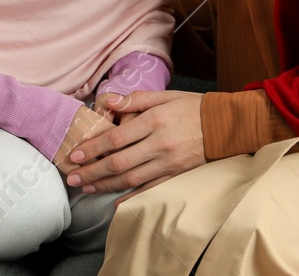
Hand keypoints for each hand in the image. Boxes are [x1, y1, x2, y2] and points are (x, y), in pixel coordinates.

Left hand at [63, 91, 204, 201]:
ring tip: (87, 188)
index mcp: (154, 121)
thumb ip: (134, 99)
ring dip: (105, 185)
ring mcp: (168, 163)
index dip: (93, 148)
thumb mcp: (165, 96)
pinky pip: (150, 189)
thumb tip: (106, 100)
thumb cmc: (192, 107)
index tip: (75, 155)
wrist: (225, 126)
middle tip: (72, 178)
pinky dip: (131, 197)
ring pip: (131, 179)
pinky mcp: (176, 175)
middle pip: (119, 162)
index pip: (116, 138)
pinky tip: (115, 202)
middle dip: (92, 172)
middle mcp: (159, 144)